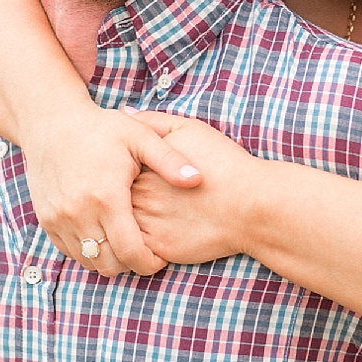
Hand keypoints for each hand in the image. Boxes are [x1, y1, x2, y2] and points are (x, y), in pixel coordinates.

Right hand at [24, 104, 203, 276]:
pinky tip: (103, 235)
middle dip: (131, 265)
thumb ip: (170, 161)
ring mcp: (59, 218)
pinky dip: (88, 251)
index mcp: (107, 197)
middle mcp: (79, 213)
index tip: (161, 259)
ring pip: (89, 262)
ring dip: (109, 259)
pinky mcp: (47, 219)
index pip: (131, 252)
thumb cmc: (102, 128)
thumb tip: (197, 180)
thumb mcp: (140, 136)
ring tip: (125, 244)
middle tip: (145, 253)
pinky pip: (70, 251)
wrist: (52, 122)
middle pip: (110, 264)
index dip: (149, 263)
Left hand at [126, 112, 261, 265]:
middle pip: (111, 198)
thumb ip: (154, 122)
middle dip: (112, 198)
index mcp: (142, 167)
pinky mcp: (157, 248)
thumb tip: (125, 112)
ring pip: (117, 225)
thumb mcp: (190, 130)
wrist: (250, 205)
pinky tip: (143, 235)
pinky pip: (133, 248)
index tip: (122, 171)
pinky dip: (133, 243)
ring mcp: (146, 224)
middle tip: (124, 196)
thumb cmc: (223, 164)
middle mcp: (139, 196)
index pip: (113, 169)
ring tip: (133, 217)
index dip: (116, 170)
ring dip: (118, 223)